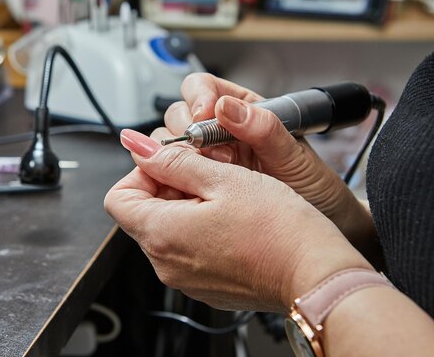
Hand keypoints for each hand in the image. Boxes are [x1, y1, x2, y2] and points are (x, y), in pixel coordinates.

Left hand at [105, 129, 372, 311]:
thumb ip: (172, 160)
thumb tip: (135, 145)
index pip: (117, 197)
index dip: (141, 173)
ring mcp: (184, 279)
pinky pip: (186, 252)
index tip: (172, 163)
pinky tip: (231, 221)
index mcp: (161, 234)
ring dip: (184, 207)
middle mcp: (165, 263)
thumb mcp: (222, 178)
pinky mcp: (204, 286)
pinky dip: (198, 231)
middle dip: (166, 187)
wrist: (315, 275)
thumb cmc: (277, 228)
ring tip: (223, 196)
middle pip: (141, 214)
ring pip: (165, 231)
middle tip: (205, 174)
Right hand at [162, 73, 374, 250]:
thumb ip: (263, 128)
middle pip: (178, 114)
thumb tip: (226, 107)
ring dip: (184, 158)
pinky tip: (198, 190)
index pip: (201, 87)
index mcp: (242, 110)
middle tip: (214, 154)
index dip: (197, 97)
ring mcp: (207, 159)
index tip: (204, 115)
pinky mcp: (200, 185)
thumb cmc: (312, 185)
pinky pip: (175, 176)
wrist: (319, 223)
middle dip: (188, 131)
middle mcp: (219, 131)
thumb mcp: (293, 154)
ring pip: (171, 145)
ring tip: (216, 175)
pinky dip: (178, 180)